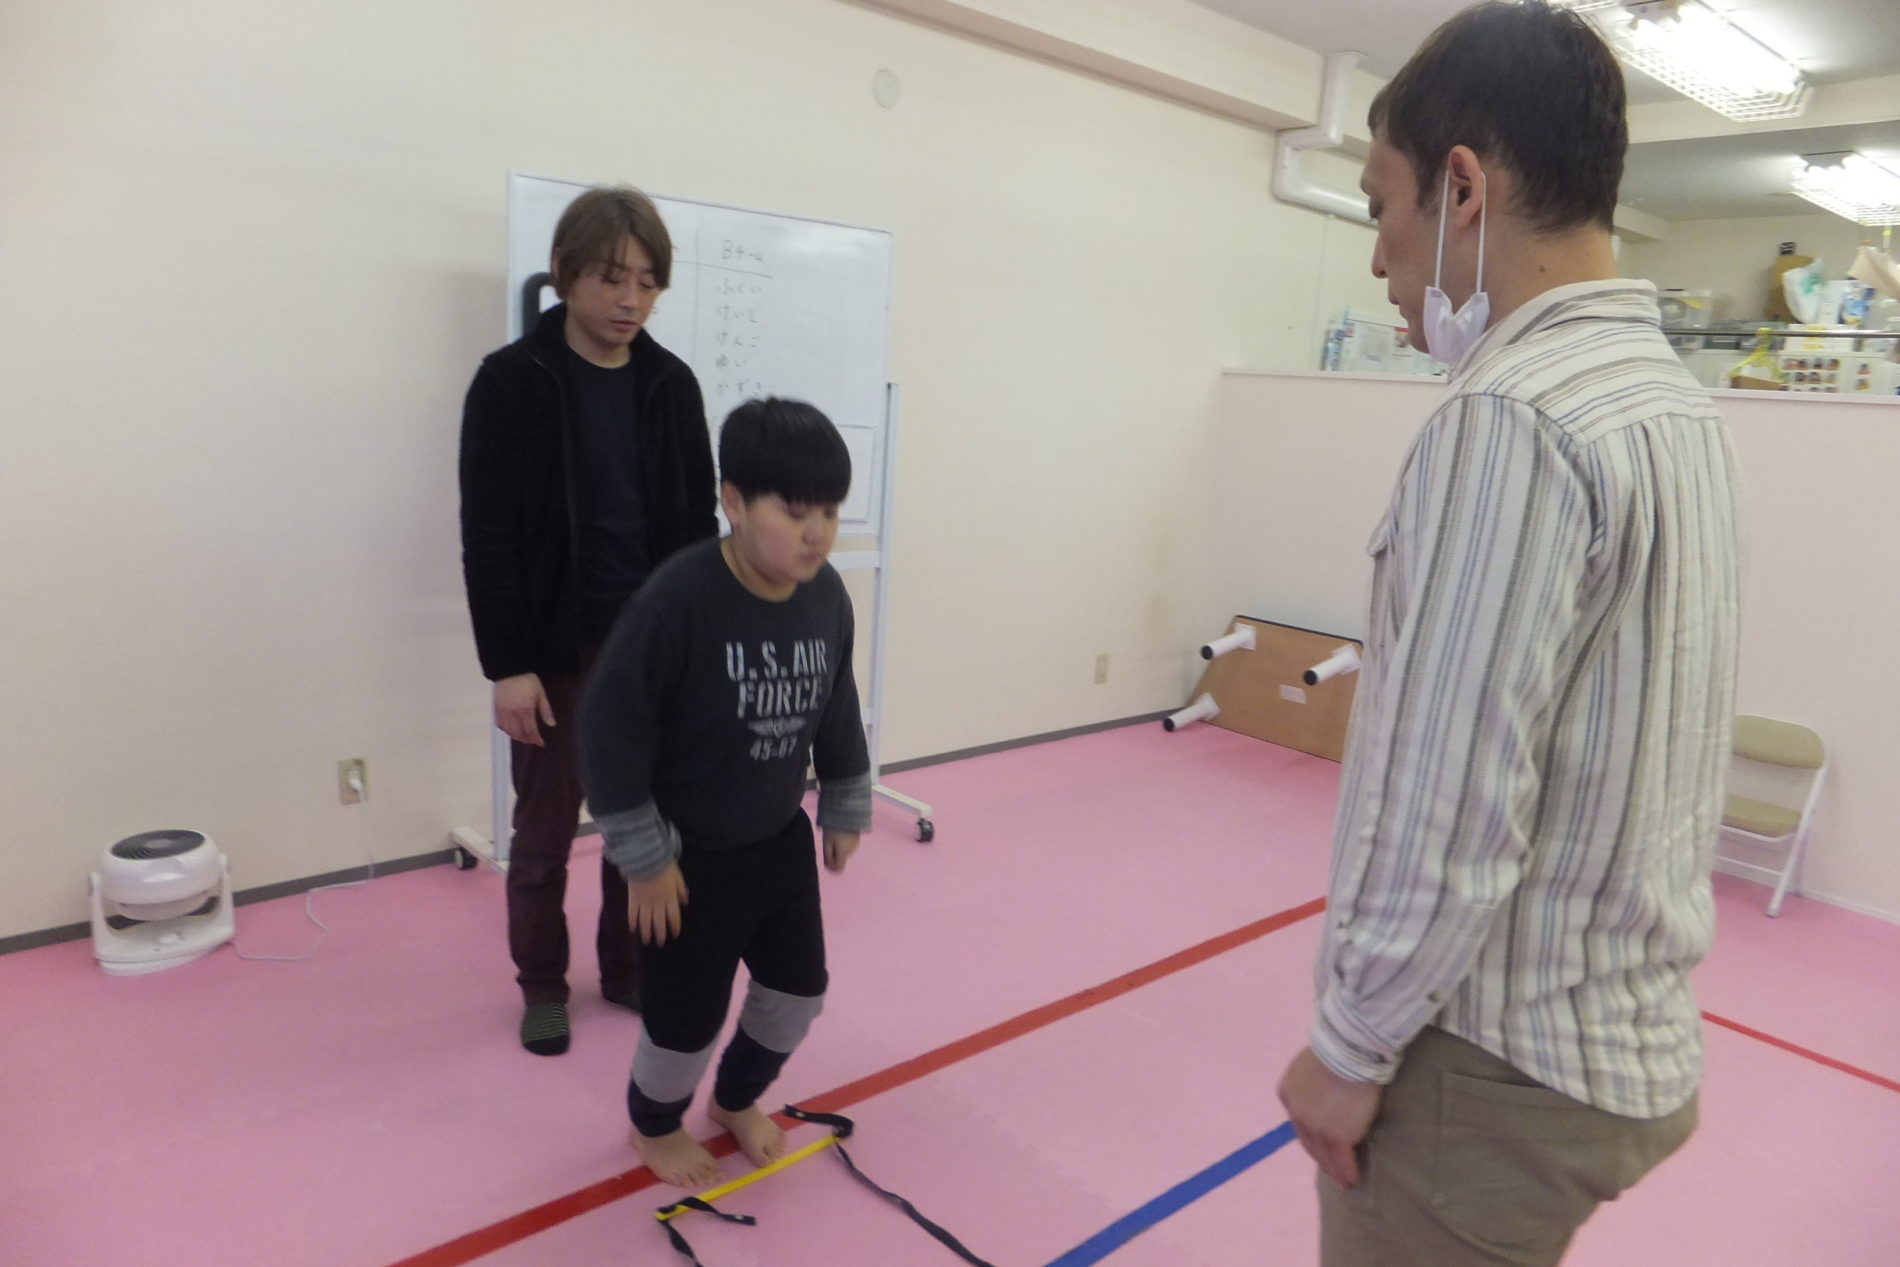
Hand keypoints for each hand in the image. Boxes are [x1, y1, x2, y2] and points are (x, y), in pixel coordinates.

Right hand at [494, 673, 554, 745]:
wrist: (510, 671)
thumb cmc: (528, 681)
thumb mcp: (540, 694)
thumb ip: (545, 711)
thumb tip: (551, 724)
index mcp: (526, 710)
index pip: (530, 731)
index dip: (536, 739)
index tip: (541, 743)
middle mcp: (513, 714)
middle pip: (519, 733)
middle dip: (526, 739)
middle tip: (533, 741)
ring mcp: (503, 712)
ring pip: (508, 731)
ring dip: (516, 737)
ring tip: (523, 737)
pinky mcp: (496, 709)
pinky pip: (499, 725)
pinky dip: (506, 730)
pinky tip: (511, 730)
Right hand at [628, 863, 688, 945]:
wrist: (645, 857)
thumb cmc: (664, 865)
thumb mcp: (677, 876)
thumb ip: (680, 890)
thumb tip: (685, 902)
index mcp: (670, 898)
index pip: (674, 918)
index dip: (674, 928)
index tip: (674, 935)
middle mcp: (658, 904)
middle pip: (659, 924)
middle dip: (660, 935)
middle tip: (660, 943)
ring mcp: (644, 903)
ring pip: (645, 922)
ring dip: (646, 933)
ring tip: (647, 941)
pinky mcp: (632, 899)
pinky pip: (632, 914)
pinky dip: (633, 923)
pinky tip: (633, 929)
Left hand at [822, 830, 859, 873]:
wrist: (847, 812)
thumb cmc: (834, 827)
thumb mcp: (827, 842)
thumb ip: (827, 856)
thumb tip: (828, 867)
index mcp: (844, 853)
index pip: (839, 868)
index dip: (831, 867)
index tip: (826, 860)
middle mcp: (851, 851)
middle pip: (841, 859)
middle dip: (833, 855)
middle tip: (827, 843)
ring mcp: (855, 845)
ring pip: (844, 852)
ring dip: (838, 848)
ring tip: (833, 836)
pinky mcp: (857, 839)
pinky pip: (848, 846)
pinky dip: (843, 843)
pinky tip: (839, 833)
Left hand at [1277, 1046, 1383, 1187]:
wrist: (1347, 1051)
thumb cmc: (1336, 1048)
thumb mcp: (1311, 1063)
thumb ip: (1312, 1079)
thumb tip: (1324, 1085)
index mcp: (1287, 1093)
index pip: (1298, 1119)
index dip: (1309, 1132)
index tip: (1318, 1142)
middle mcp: (1296, 1113)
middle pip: (1307, 1140)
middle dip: (1318, 1155)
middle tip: (1329, 1168)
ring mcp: (1315, 1127)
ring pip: (1322, 1154)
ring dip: (1332, 1169)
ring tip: (1342, 1180)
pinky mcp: (1337, 1136)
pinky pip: (1341, 1160)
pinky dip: (1346, 1171)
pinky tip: (1352, 1179)